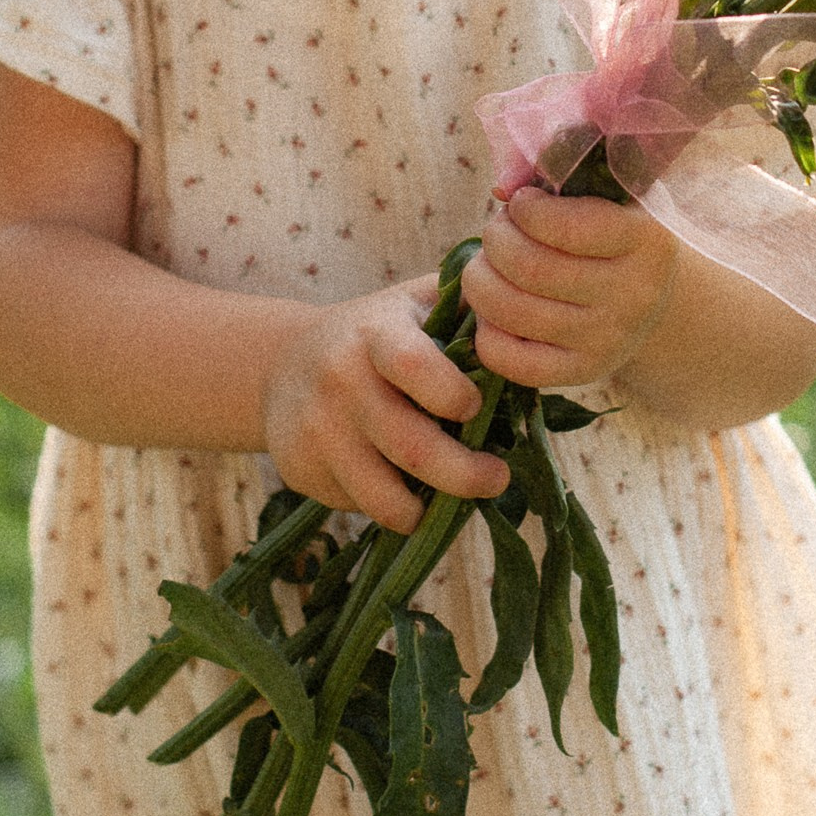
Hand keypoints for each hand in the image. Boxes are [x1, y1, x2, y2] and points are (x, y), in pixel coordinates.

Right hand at [260, 279, 510, 531]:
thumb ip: (470, 308)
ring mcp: (317, 430)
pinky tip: (398, 485)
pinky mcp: (300, 469)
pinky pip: (357, 505)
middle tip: (496, 479)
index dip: (455, 395)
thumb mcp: (415, 303)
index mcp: (376, 334)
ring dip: (427, 511)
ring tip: (448, 501)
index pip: (414, 365)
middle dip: (466, 476)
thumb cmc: (375, 333)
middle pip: (412, 448)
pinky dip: (387, 507)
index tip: (476, 409)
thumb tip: (534, 332)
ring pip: (383, 498)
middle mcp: (341, 381)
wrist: (281, 362)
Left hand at [464, 188, 676, 393]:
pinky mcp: (582, 373)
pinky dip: (486, 330)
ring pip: (511, 311)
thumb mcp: (609, 194)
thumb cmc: (617, 233)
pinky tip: (495, 308)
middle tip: (497, 233)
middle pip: (529, 268)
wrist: (652, 301)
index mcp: (647, 240)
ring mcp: (608, 340)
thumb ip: (562, 176)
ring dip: (480, 279)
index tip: (521, 204)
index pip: (567, 227)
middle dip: (495, 241)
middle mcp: (633, 295)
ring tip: (488, 265)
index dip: (525, 210)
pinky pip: (509, 359)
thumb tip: (501, 188)